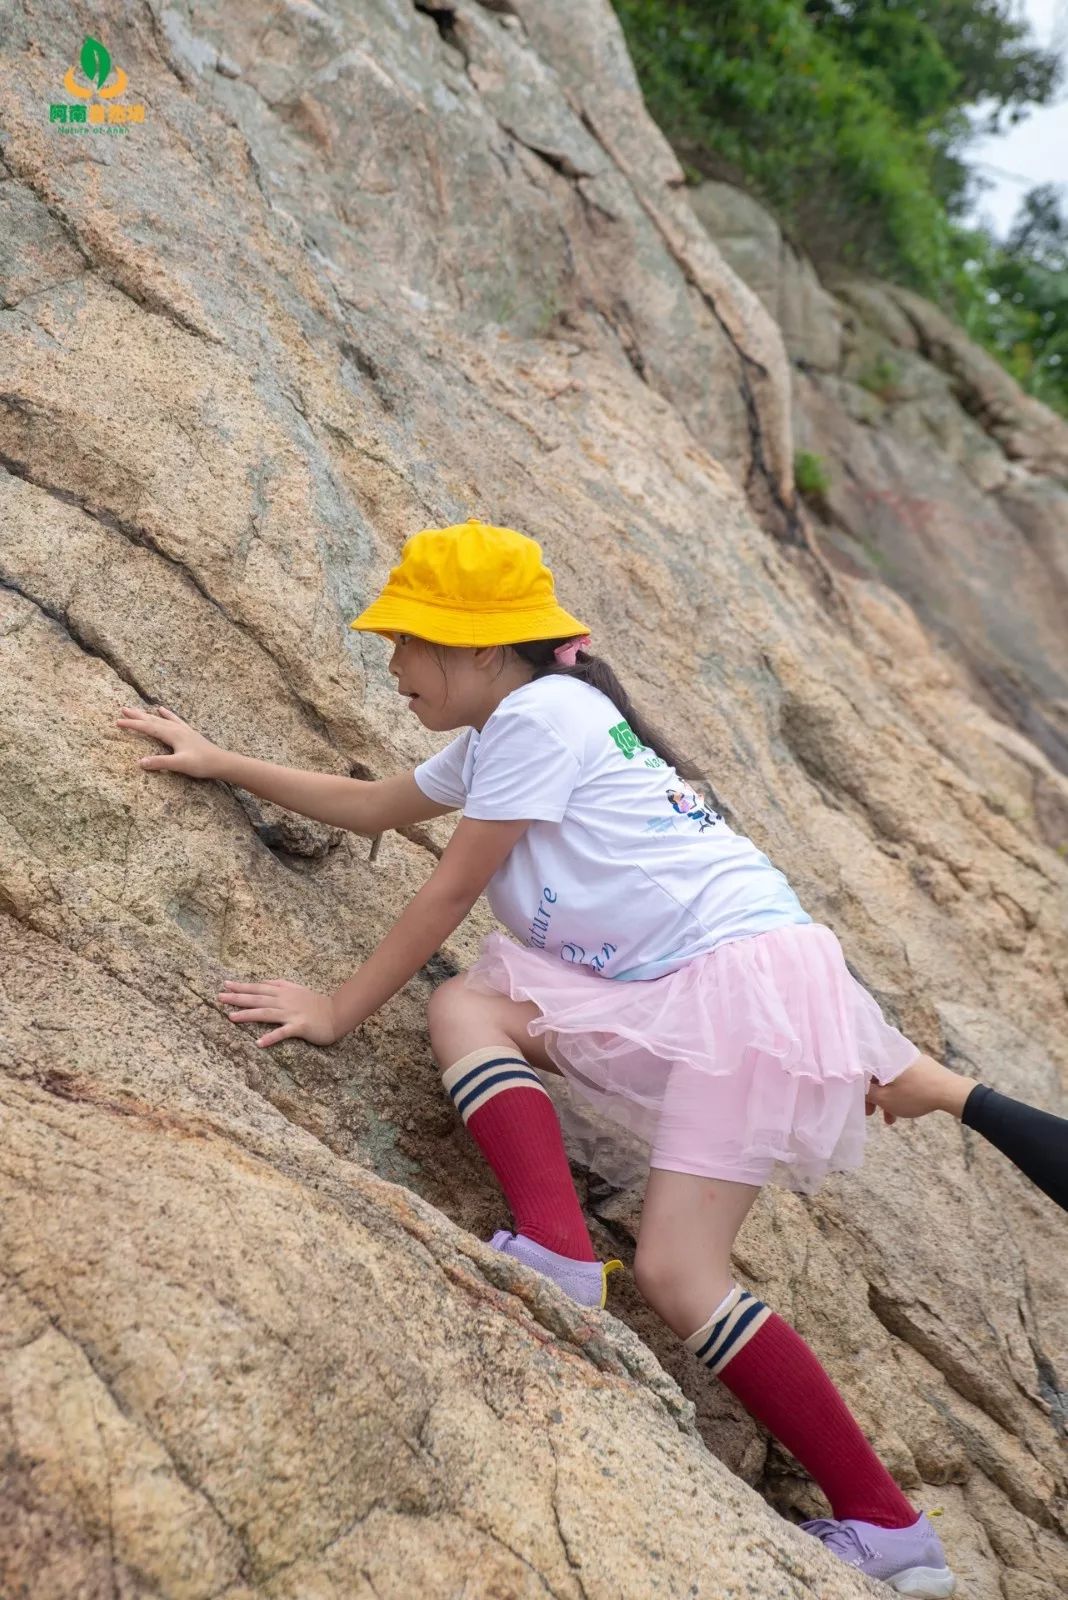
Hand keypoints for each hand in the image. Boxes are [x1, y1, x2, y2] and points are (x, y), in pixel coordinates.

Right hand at [114, 704, 222, 779]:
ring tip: (136, 709)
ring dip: (147, 714)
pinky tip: (162, 709)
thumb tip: (140, 762)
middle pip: (152, 720)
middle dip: (136, 716)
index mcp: (172, 734)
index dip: (132, 725)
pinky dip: (166, 714)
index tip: (118, 722)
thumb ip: (160, 762)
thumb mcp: (179, 764)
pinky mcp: (188, 732)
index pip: (147, 728)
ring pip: (161, 719)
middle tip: (122, 710)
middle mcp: (176, 728)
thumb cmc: (201, 764)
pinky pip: (174, 719)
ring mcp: (182, 729)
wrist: (221, 762)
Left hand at [217, 978, 339, 1047]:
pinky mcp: (300, 1027)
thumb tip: (264, 981)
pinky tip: (259, 1043)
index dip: (242, 986)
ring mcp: (292, 1014)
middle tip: (219, 997)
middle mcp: (285, 1001)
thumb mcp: (297, 989)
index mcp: (283, 992)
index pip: (259, 988)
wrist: (337, 1014)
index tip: (225, 984)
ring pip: (266, 1013)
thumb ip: (281, 984)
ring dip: (248, 1015)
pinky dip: (271, 1037)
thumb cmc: (316, 1003)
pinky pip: (283, 1033)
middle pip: (258, 998)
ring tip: (231, 1018)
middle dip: (238, 998)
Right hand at [867, 1055, 977, 1120]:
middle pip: (877, 1075)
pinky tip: (904, 1107)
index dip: (858, 1087)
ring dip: (888, 1097)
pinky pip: (904, 1077)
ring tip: (891, 1118)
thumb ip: (868, 1093)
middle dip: (874, 1096)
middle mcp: (895, 1053)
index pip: (863, 1069)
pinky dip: (900, 1091)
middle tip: (872, 1113)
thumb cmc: (916, 1095)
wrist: (951, 1091)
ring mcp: (910, 1058)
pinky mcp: (922, 1065)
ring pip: (891, 1078)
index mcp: (883, 1057)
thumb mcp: (886, 1099)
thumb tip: (858, 1089)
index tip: (860, 1102)